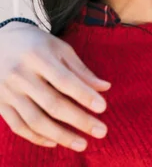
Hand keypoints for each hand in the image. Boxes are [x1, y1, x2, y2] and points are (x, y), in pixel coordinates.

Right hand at [0, 22, 110, 151]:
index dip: (84, 95)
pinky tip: (56, 142)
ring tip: (82, 144)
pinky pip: (18, 126)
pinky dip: (37, 137)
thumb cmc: (36, 45)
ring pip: (35, 120)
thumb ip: (81, 70)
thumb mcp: (60, 49)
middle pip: (52, 104)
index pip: (64, 80)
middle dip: (79, 120)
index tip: (103, 108)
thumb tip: (105, 88)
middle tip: (101, 132)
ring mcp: (7, 92)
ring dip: (60, 135)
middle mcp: (20, 75)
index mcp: (38, 57)